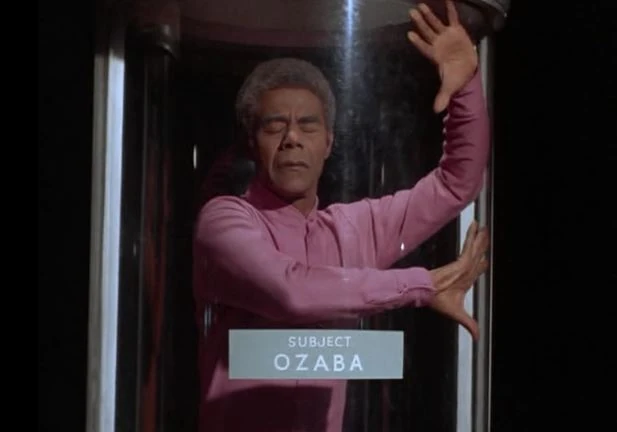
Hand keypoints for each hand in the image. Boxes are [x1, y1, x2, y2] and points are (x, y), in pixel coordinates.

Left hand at [407, 0, 478, 111]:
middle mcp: (438, 44)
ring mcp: (446, 36)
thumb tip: (436, 110)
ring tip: (420, 5)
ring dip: (429, 15)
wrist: (467, 70)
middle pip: (427, 32)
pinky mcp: (456, 31)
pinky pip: (452, 18)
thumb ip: (442, 96)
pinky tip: (446, 0)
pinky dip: (450, 9)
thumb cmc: (455, 77)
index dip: (418, 42)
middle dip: (420, 23)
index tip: (409, 35)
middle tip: (411, 13)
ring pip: (435, 24)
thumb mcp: (449, 87)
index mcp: (435, 56)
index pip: (424, 48)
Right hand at [428, 220, 488, 339]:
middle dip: (483, 244)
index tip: (486, 257)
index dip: (482, 262)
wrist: (426, 293)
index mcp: (465, 280)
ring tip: (484, 227)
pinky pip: (469, 246)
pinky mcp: (461, 261)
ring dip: (481, 238)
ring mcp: (464, 264)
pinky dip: (473, 237)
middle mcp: (466, 270)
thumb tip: (478, 337)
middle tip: (486, 233)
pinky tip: (475, 227)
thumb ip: (470, 324)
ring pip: (476, 248)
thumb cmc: (437, 300)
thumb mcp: (458, 315)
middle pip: (478, 254)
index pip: (477, 268)